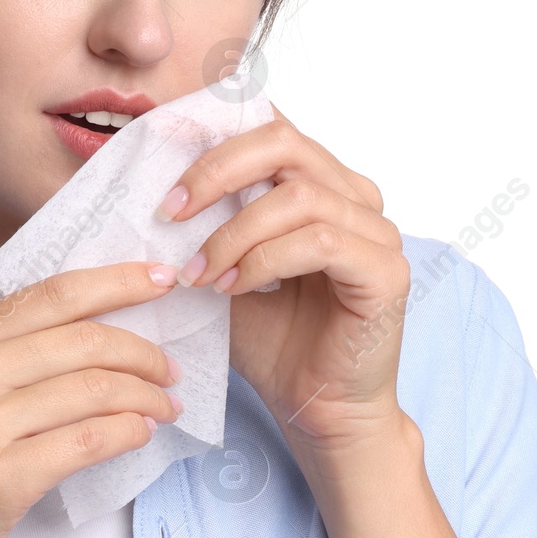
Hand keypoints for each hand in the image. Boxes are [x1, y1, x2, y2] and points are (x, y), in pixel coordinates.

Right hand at [0, 262, 184, 537]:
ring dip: (146, 397)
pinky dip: (129, 433)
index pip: (54, 294)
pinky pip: (89, 440)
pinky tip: (141, 435)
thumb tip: (100, 324)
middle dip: (143, 352)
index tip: (162, 279)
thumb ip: (10, 353)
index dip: (117, 282)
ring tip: (164, 408)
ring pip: (95, 389)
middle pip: (84, 340)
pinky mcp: (1, 477)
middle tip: (170, 371)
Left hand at [157, 105, 410, 453]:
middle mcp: (355, 198)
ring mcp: (377, 232)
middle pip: (284, 144)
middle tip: (171, 212)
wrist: (314, 409)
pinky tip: (234, 288)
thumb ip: (203, 222)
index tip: (163, 179)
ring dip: (235, 233)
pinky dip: (266, 261)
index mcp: (320, 184)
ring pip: (298, 196)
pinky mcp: (387, 272)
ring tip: (199, 274)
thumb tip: (148, 182)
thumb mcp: (220, 267)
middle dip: (216, 171)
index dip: (213, 141)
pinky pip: (321, 243)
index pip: (270, 129)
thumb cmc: (271, 340)